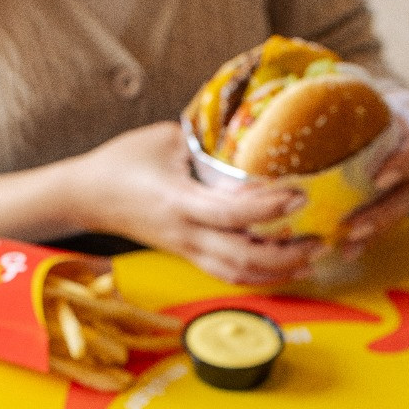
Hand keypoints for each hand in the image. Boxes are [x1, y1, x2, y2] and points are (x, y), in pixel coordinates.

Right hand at [66, 122, 320, 283]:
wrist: (88, 196)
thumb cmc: (124, 162)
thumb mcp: (165, 138)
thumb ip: (209, 140)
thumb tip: (254, 133)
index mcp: (179, 202)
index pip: (232, 213)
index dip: (269, 208)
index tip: (300, 195)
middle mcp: (186, 235)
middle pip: (243, 259)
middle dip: (286, 256)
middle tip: (320, 240)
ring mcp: (188, 251)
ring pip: (239, 275)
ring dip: (279, 271)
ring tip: (312, 257)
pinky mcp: (190, 257)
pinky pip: (230, 275)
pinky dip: (262, 275)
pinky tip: (286, 265)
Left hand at [341, 91, 408, 258]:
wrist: (400, 117)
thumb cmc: (378, 104)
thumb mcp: (370, 93)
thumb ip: (347, 96)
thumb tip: (300, 93)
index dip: (401, 165)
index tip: (378, 179)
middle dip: (382, 213)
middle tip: (352, 227)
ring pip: (401, 215)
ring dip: (374, 232)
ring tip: (348, 246)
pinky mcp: (404, 204)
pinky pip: (390, 224)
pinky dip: (369, 240)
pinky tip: (348, 252)